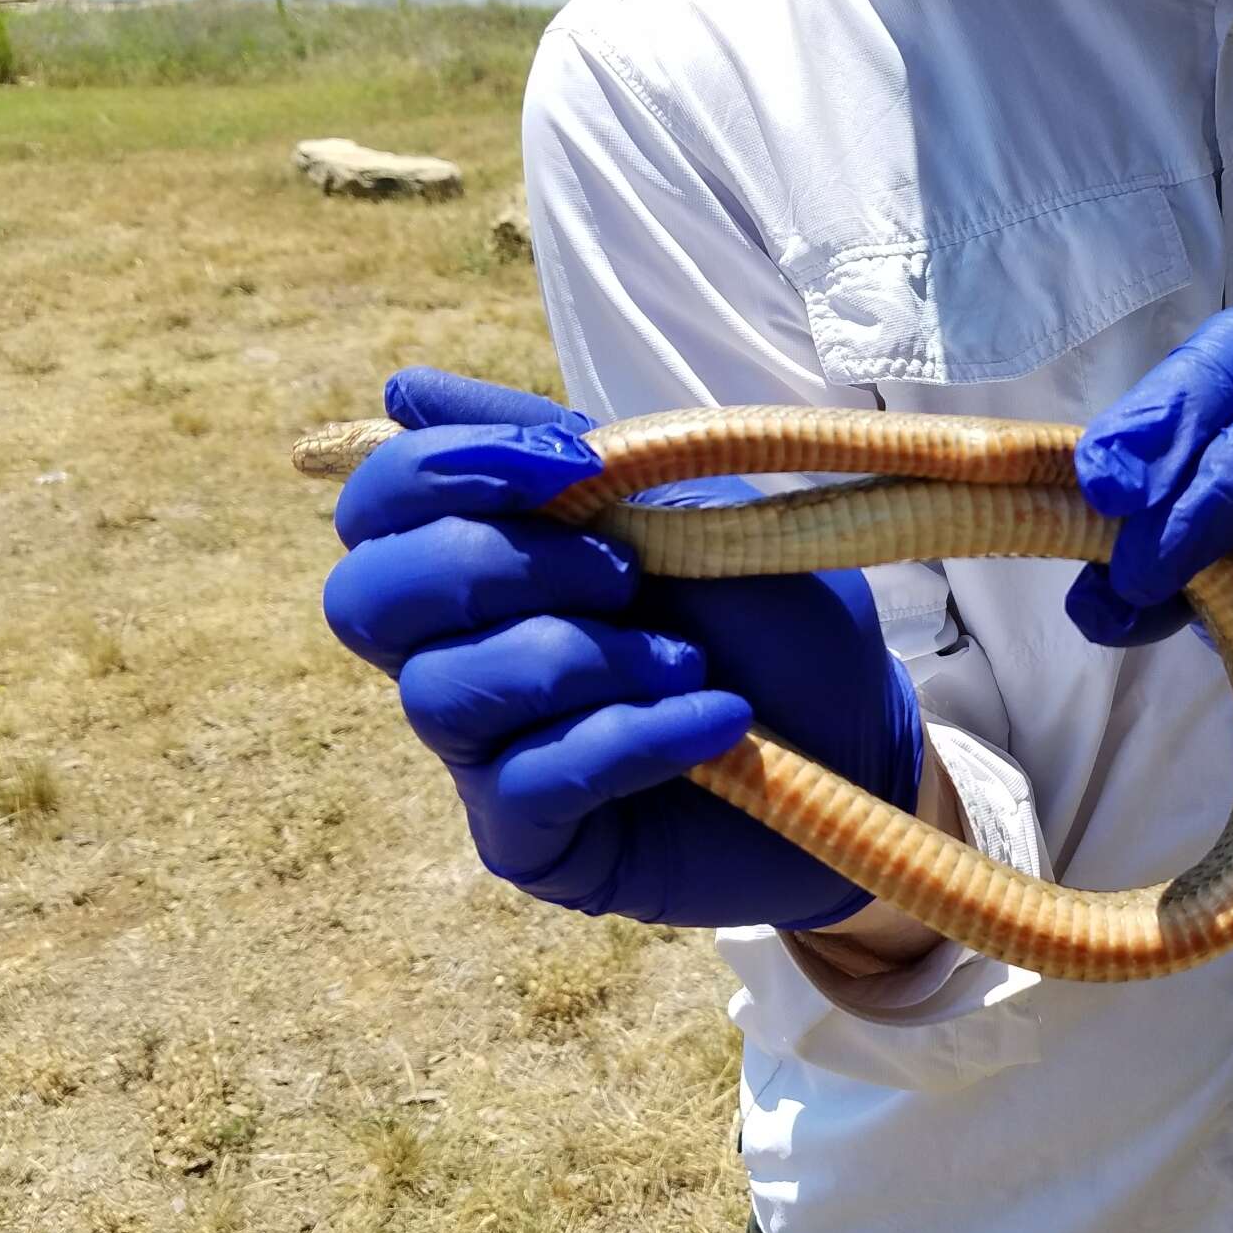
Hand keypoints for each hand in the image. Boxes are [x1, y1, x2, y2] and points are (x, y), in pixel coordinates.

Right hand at [320, 368, 923, 927]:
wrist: (868, 747)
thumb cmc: (778, 626)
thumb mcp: (688, 507)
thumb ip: (560, 451)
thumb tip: (406, 391)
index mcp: (486, 562)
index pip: (380, 507)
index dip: (443, 468)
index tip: (572, 463)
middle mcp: (460, 655)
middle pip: (365, 601)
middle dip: (493, 565)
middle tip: (625, 572)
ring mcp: (486, 756)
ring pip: (443, 692)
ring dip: (580, 657)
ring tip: (690, 660)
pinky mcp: (531, 841)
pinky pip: (530, 780)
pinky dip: (632, 736)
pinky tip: (720, 722)